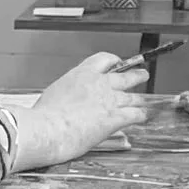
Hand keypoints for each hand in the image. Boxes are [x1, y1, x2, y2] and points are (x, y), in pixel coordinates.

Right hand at [18, 49, 148, 167]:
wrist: (49, 129)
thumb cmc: (45, 116)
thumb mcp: (55, 92)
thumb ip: (69, 91)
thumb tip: (69, 99)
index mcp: (82, 74)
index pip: (104, 60)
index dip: (113, 61)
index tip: (116, 63)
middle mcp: (100, 84)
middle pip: (125, 76)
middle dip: (135, 75)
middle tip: (141, 74)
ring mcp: (110, 100)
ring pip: (133, 96)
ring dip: (139, 99)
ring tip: (143, 100)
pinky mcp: (115, 118)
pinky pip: (135, 114)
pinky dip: (140, 115)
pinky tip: (142, 117)